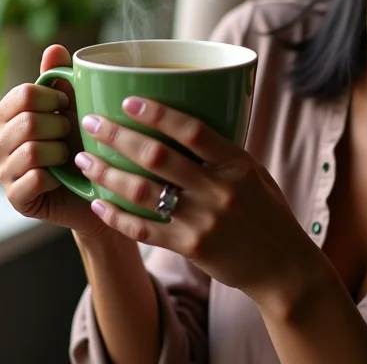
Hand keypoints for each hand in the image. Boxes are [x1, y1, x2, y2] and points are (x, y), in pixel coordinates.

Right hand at [0, 45, 110, 239]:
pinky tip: (64, 176)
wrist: (99, 186)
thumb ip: (62, 77)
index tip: (66, 104)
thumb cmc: (84, 140)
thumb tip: (54, 47)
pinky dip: (56, 176)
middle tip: (70, 134)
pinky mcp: (16, 198)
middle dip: (60, 126)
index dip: (52, 97)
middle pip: (27, 121)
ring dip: (60, 151)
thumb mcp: (77, 104)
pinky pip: (34, 179)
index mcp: (9, 113)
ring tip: (69, 155)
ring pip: (31, 150)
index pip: (23, 94)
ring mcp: (4, 171)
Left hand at [73, 96, 326, 308]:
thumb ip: (222, 151)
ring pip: (143, 193)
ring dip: (108, 173)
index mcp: (237, 163)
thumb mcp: (254, 171)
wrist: (281, 266)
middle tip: (91, 123)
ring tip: (84, 159)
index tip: (128, 100)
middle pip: (158, 158)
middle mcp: (219, 190)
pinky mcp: (190, 248)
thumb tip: (180, 123)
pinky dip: (116, 215)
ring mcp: (203, 221)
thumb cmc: (267, 210)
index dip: (158, 114)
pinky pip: (144, 230)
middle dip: (118, 137)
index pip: (193, 131)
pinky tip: (97, 202)